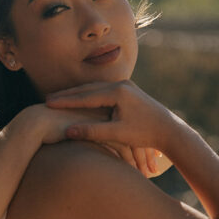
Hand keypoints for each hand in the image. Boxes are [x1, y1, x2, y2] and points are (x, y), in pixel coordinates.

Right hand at [46, 80, 176, 173]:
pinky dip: (89, 94)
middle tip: (49, 98)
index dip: (66, 100)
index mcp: (118, 93)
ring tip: (61, 98)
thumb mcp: (118, 133)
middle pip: (88, 89)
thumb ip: (93, 131)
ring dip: (78, 93)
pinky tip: (81, 99)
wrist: (171, 129)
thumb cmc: (146, 133)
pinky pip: (103, 90)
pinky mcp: (129, 91)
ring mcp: (126, 86)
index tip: (48, 102)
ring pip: (96, 88)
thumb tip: (69, 131)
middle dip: (68, 94)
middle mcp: (122, 85)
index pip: (85, 96)